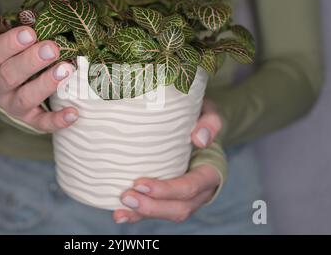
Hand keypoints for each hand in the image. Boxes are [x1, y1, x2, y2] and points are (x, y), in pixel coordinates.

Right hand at [0, 13, 77, 131]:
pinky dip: (57, 120)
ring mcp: (12, 106)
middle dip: (31, 61)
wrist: (6, 89)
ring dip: (46, 84)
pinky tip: (74, 113)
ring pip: (25, 98)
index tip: (30, 32)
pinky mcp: (29, 120)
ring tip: (67, 69)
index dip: (8, 44)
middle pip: (9, 76)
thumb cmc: (7, 56)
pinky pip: (42, 123)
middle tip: (53, 48)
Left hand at [113, 100, 222, 223]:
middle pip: (179, 208)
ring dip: (142, 214)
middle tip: (126, 196)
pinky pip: (156, 211)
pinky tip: (120, 214)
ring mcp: (184, 198)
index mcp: (210, 172)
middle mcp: (200, 191)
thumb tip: (199, 139)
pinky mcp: (169, 198)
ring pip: (166, 214)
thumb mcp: (208, 114)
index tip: (140, 183)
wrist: (196, 127)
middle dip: (151, 206)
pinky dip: (138, 215)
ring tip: (120, 209)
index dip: (167, 190)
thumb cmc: (199, 120)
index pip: (191, 187)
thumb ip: (210, 123)